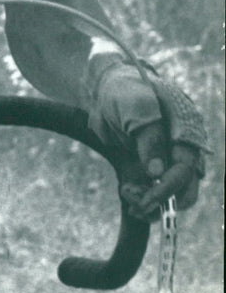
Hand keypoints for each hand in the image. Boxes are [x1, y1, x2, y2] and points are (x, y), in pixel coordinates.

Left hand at [85, 54, 209, 220]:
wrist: (107, 89)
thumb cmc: (124, 91)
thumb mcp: (134, 106)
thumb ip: (148, 137)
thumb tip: (157, 173)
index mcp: (186, 129)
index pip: (186, 166)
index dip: (170, 185)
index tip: (149, 197)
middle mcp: (182, 148)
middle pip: (186, 187)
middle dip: (162, 200)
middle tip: (136, 203)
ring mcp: (169, 159)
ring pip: (173, 195)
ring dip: (152, 203)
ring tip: (127, 194)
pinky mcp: (154, 168)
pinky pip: (157, 192)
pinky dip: (145, 200)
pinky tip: (127, 193)